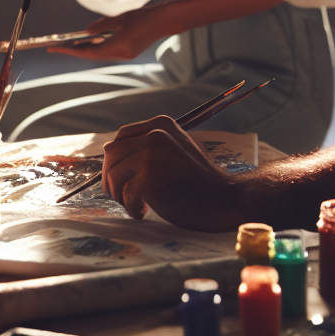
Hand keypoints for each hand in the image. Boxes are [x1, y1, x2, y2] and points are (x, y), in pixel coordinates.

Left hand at [48, 7, 161, 60]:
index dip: (71, 51)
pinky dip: (99, 47)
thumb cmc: (144, 16)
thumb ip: (102, 25)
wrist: (165, 21)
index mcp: (118, 45)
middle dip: (77, 50)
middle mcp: (121, 54)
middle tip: (62, 46)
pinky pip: (110, 51)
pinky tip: (93, 41)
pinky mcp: (131, 51)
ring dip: (89, 48)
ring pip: (102, 53)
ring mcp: (127, 54)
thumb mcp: (121, 18)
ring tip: (74, 43)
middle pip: (94, 55)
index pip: (89, 52)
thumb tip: (87, 31)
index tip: (56, 49)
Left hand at [102, 116, 241, 228]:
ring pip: (113, 175)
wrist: (223, 198)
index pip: (121, 136)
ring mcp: (151, 154)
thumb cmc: (199, 180)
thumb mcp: (176, 149)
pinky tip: (144, 211)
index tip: (117, 177)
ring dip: (121, 195)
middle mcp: (155, 134)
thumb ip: (150, 145)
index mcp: (161, 124)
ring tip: (138, 205)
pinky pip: (124, 194)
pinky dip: (131, 207)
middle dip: (111, 178)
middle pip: (112, 154)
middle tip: (121, 196)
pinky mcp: (149, 177)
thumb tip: (112, 153)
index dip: (114, 159)